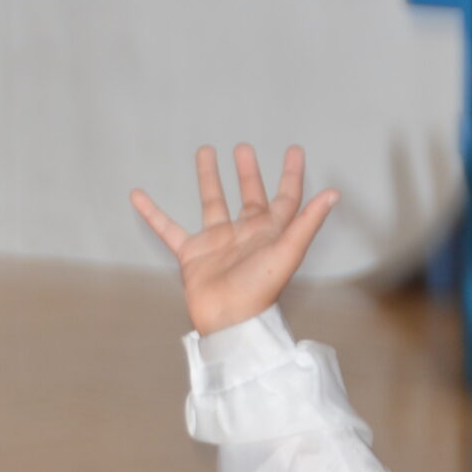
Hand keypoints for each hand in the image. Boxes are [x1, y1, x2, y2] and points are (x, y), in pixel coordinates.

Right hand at [130, 143, 338, 335]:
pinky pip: (168, 229)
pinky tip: (138, 195)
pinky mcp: (193, 254)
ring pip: (212, 203)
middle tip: (243, 149)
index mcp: (270, 233)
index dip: (292, 175)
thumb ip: (308, 222)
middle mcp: (245, 234)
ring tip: (205, 151)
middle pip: (249, 196)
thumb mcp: (287, 252)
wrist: (229, 322)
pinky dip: (153, 214)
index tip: (295, 150)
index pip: (285, 198)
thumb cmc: (260, 291)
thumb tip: (333, 194)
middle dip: (248, 172)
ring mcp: (218, 243)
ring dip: (209, 178)